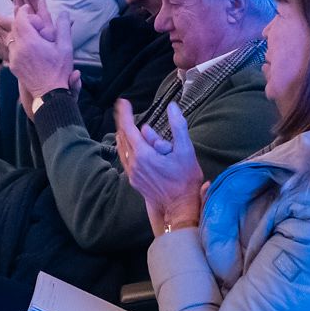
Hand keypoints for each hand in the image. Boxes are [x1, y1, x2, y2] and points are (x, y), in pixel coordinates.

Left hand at [9, 2, 75, 100]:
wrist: (50, 93)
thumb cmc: (59, 70)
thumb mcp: (66, 47)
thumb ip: (64, 27)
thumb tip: (65, 13)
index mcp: (30, 41)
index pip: (20, 18)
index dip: (24, 12)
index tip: (30, 11)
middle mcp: (18, 48)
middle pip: (14, 27)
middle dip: (22, 21)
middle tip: (33, 23)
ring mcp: (13, 58)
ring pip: (11, 38)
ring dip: (19, 33)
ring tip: (31, 35)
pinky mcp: (12, 66)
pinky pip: (11, 49)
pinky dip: (17, 44)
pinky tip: (28, 48)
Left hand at [116, 103, 204, 232]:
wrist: (178, 209)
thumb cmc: (185, 180)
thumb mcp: (186, 150)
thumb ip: (178, 126)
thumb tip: (172, 107)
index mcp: (143, 155)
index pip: (128, 128)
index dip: (124, 113)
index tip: (123, 102)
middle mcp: (133, 164)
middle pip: (123, 137)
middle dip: (124, 122)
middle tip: (125, 110)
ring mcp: (132, 174)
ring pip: (123, 149)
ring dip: (124, 135)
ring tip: (128, 125)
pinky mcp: (135, 181)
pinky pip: (126, 159)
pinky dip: (127, 148)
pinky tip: (133, 146)